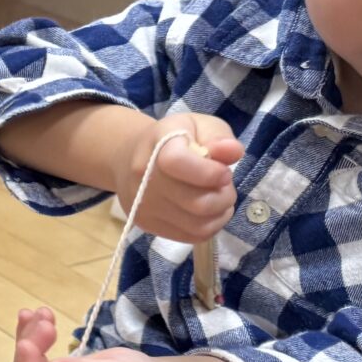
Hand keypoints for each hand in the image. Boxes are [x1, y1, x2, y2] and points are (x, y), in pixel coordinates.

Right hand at [114, 112, 241, 242]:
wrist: (128, 158)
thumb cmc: (174, 140)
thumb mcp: (198, 125)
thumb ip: (218, 136)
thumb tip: (232, 152)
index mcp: (157, 145)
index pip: (178, 163)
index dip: (209, 172)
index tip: (224, 172)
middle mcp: (144, 179)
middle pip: (197, 203)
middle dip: (224, 196)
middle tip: (224, 185)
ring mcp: (143, 206)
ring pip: (198, 225)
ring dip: (219, 213)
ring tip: (218, 198)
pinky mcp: (147, 225)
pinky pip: (192, 236)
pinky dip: (210, 226)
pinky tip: (209, 212)